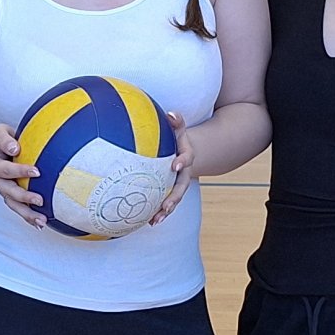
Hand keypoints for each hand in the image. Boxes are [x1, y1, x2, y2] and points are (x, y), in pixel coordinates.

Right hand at [0, 124, 45, 227]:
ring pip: (13, 204)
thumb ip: (5, 139)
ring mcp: (3, 190)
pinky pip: (18, 208)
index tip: (37, 171)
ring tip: (41, 221)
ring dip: (27, 214)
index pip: (5, 170)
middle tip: (40, 200)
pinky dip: (28, 217)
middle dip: (24, 197)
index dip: (19, 171)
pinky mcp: (10, 196)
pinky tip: (40, 224)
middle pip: (8, 192)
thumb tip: (16, 148)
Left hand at [146, 112, 197, 226]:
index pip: (187, 158)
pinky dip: (157, 212)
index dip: (183, 162)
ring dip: (165, 211)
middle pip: (181, 187)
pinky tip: (147, 221)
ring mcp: (176, 185)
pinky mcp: (168, 192)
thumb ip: (176, 121)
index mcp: (187, 156)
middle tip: (166, 205)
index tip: (175, 165)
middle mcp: (184, 174)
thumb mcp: (177, 127)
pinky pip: (163, 203)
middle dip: (174, 198)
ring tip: (155, 220)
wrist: (180, 151)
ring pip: (173, 199)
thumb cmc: (175, 137)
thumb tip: (171, 113)